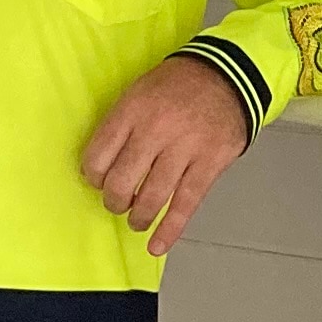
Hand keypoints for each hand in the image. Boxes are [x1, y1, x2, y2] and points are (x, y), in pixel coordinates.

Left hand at [82, 56, 251, 256]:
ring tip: (137, 219)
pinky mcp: (209, 164)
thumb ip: (121, 125)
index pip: (98, 156)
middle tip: (118, 202)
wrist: (228, 75)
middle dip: (114, 201)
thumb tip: (104, 168)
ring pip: (152, 197)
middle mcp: (156, 130)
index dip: (93, 176)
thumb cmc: (178, 85)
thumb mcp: (139, 92)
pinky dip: (170, 229)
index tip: (98, 181)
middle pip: (122, 181)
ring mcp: (185, 148)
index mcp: (133, 110)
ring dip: (138, 217)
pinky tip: (157, 245)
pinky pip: (185, 204)